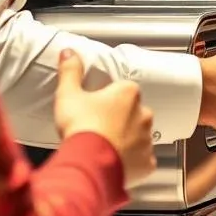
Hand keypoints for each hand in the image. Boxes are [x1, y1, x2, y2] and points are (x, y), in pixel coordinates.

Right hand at [54, 50, 156, 187]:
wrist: (88, 164)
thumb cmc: (81, 127)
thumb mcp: (69, 95)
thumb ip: (70, 71)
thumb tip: (68, 52)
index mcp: (128, 93)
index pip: (122, 91)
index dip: (108, 101)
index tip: (95, 110)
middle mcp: (144, 114)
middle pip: (133, 114)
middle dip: (120, 121)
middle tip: (99, 131)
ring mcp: (147, 140)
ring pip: (139, 137)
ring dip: (126, 142)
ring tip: (105, 149)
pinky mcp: (147, 163)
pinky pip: (142, 160)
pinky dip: (132, 162)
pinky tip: (116, 164)